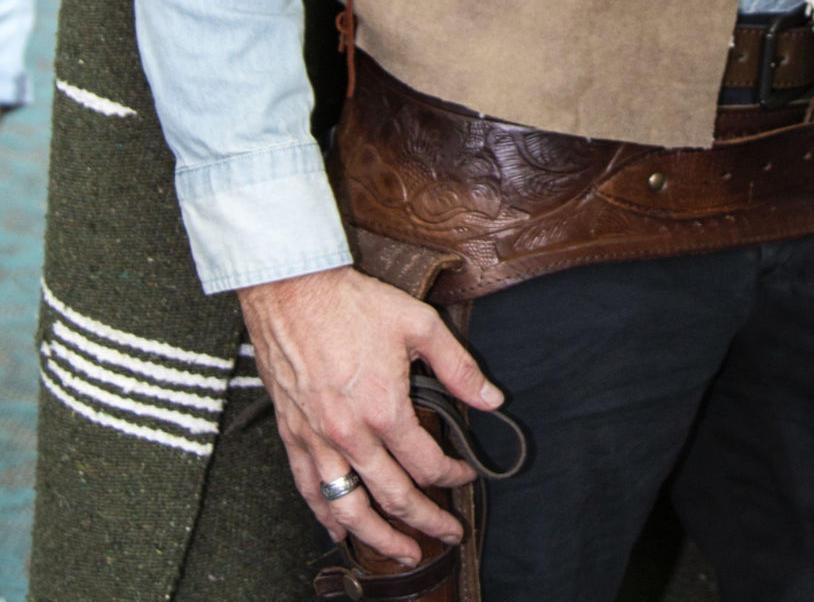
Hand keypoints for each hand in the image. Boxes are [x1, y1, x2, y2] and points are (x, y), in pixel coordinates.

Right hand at [238, 265, 503, 566]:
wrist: (291, 290)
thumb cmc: (352, 303)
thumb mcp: (419, 324)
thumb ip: (459, 367)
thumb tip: (492, 400)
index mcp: (384, 409)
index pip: (427, 463)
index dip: (453, 475)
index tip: (465, 473)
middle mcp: (350, 435)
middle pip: (394, 497)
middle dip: (426, 521)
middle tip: (447, 533)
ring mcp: (317, 440)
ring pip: (349, 508)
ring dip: (378, 538)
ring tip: (402, 552)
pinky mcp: (292, 435)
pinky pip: (308, 490)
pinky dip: (325, 516)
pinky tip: (338, 530)